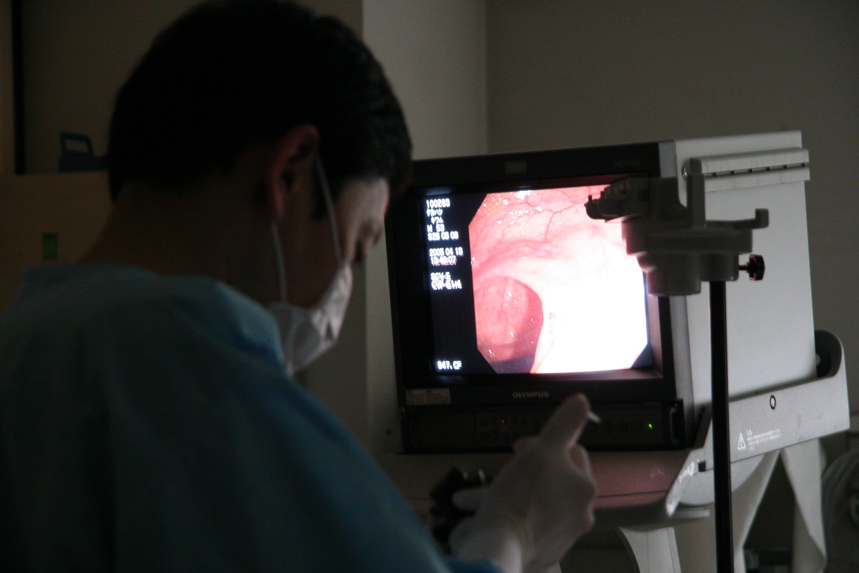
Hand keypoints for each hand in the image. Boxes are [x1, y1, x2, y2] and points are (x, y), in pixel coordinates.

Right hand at [451, 394, 596, 572]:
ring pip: (537, 503)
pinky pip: (527, 526)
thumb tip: (582, 401)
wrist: (501, 549)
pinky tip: (487, 516)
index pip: (573, 451)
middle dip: (525, 471)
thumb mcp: (541, 450)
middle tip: (503, 472)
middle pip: (553, 479)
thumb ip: (564, 425)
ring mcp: (562, 536)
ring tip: (482, 497)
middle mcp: (580, 513)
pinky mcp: (543, 553)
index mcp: (583, 486)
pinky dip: (510, 518)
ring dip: (512, 495)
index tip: (519, 448)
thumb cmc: (521, 495)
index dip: (544, 444)